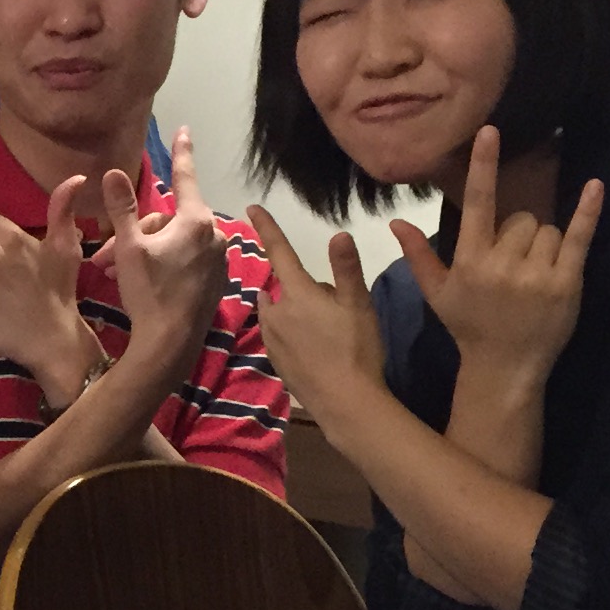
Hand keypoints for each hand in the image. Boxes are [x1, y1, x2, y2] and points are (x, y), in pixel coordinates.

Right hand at [101, 127, 223, 367]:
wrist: (169, 344)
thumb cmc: (148, 293)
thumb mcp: (128, 247)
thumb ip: (122, 208)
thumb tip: (111, 172)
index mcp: (194, 221)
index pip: (185, 176)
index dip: (181, 152)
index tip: (184, 130)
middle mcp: (212, 235)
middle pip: (169, 219)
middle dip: (136, 232)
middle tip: (106, 256)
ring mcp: (217, 260)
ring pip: (175, 242)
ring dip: (145, 251)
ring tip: (117, 273)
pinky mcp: (215, 281)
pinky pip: (186, 261)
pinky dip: (163, 265)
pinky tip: (144, 284)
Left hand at [242, 201, 386, 418]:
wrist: (344, 402)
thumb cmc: (356, 348)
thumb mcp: (359, 304)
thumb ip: (347, 268)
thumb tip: (338, 234)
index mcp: (296, 293)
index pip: (278, 252)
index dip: (267, 228)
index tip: (251, 208)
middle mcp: (275, 313)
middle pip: (283, 287)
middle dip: (301, 288)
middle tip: (334, 306)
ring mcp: (271, 339)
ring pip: (281, 312)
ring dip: (295, 311)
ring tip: (327, 330)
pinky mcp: (274, 361)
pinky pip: (281, 336)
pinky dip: (294, 334)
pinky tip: (317, 350)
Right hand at [388, 126, 603, 387]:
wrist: (505, 367)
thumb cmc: (469, 326)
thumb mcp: (437, 293)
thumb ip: (418, 255)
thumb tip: (395, 222)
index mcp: (470, 261)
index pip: (479, 204)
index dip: (484, 166)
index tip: (491, 131)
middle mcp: (502, 264)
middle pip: (522, 219)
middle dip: (520, 234)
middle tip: (514, 265)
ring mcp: (537, 273)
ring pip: (548, 229)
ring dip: (544, 244)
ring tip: (534, 274)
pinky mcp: (566, 282)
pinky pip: (578, 237)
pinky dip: (587, 211)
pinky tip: (595, 186)